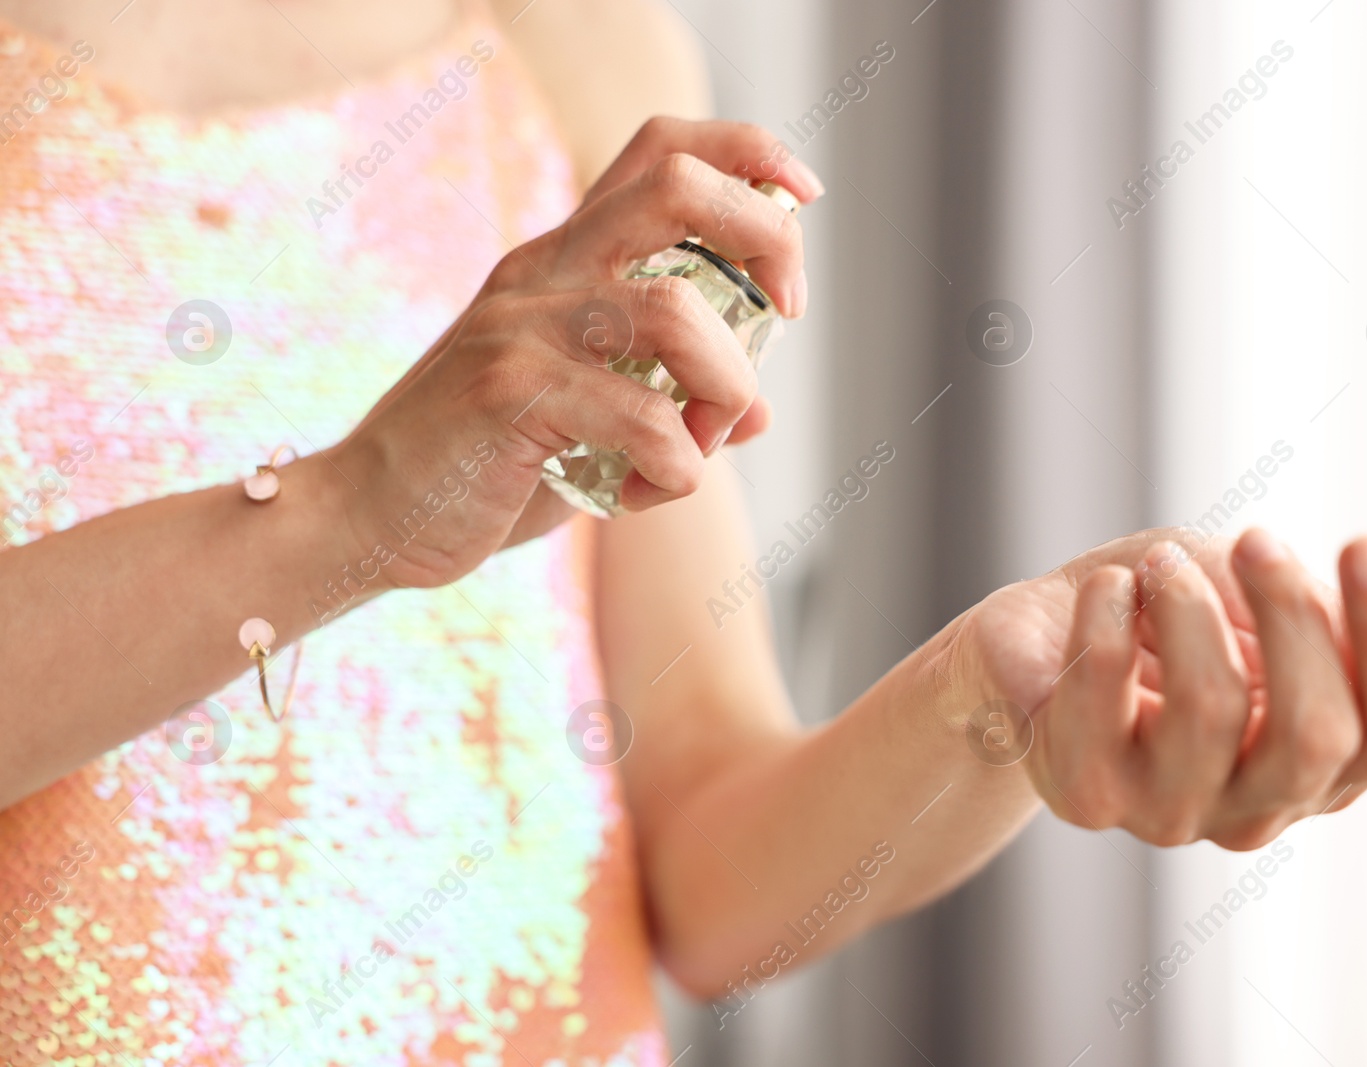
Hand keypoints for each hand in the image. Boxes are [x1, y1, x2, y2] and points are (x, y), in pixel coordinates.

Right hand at [329, 117, 822, 588]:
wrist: (364, 519)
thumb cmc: (483, 469)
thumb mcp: (588, 427)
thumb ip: (669, 404)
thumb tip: (756, 412)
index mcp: (562, 260)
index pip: (659, 150)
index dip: (746, 154)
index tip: (800, 196)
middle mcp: (542, 271)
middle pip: (677, 188)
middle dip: (764, 236)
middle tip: (788, 307)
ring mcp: (521, 325)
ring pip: (674, 312)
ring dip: (724, 385)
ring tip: (705, 439)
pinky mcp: (507, 391)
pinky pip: (642, 419)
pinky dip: (675, 468)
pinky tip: (645, 495)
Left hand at [951, 527, 1366, 849]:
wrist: (1035, 637)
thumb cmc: (1161, 614)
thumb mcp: (1264, 603)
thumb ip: (1353, 642)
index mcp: (1321, 765)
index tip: (1364, 543)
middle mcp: (1257, 808)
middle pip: (1319, 733)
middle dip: (1291, 614)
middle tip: (1254, 537)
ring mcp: (1168, 812)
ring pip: (1211, 710)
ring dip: (1187, 607)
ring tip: (1157, 564)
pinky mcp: (1085, 792)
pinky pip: (1104, 695)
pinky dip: (1108, 617)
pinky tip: (1105, 590)